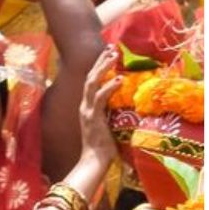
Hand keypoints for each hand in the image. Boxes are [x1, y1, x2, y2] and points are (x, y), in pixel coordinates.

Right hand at [80, 46, 120, 167]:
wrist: (93, 161)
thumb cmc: (103, 148)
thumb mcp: (107, 126)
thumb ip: (111, 114)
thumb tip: (123, 106)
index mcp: (87, 107)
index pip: (92, 82)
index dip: (100, 67)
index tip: (109, 54)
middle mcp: (84, 105)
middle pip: (90, 77)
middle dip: (101, 61)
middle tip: (112, 48)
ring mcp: (87, 110)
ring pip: (92, 82)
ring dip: (103, 68)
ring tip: (114, 56)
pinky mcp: (93, 117)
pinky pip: (100, 98)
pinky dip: (109, 87)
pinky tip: (119, 78)